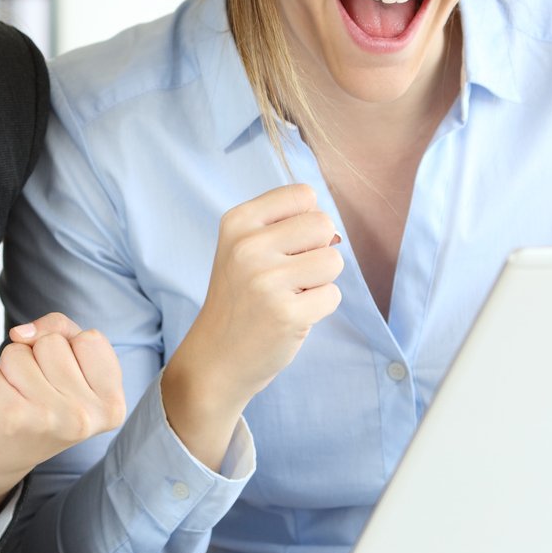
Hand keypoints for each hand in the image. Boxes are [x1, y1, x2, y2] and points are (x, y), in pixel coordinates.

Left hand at [0, 312, 126, 494]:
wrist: (2, 460)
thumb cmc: (42, 404)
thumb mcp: (71, 368)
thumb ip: (62, 331)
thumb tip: (20, 333)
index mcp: (111, 405)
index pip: (91, 339)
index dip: (72, 349)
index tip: (66, 380)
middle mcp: (84, 416)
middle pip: (53, 343)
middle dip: (37, 357)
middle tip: (37, 392)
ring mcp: (46, 418)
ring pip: (18, 351)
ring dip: (10, 368)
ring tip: (17, 397)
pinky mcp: (8, 418)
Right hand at [172, 183, 342, 409]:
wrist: (216, 357)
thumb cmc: (241, 298)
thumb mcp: (244, 249)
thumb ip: (285, 227)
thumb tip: (335, 233)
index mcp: (237, 222)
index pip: (303, 195)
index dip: (306, 221)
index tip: (285, 246)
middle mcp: (247, 246)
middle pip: (323, 224)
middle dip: (317, 249)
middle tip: (290, 275)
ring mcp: (266, 281)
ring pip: (333, 260)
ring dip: (320, 281)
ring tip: (289, 295)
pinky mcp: (286, 313)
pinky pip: (333, 295)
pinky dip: (320, 307)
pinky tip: (291, 316)